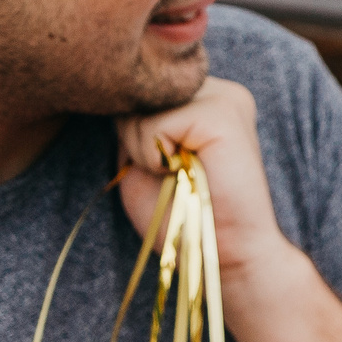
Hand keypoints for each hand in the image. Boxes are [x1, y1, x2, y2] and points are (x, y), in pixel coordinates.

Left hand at [116, 77, 295, 283]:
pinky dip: (153, 156)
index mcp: (201, 97)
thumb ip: (133, 119)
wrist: (228, 253)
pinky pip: (153, 124)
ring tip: (180, 175)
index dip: (131, 132)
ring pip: (142, 106)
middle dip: (135, 137)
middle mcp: (216, 89)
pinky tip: (183, 175)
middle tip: (173, 174)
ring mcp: (224, 97)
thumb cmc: (185, 215)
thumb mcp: (143, 156)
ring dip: (142, 149)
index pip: (137, 91)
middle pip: (135, 93)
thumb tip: (114, 95)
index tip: (166, 168)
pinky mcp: (223, 113)